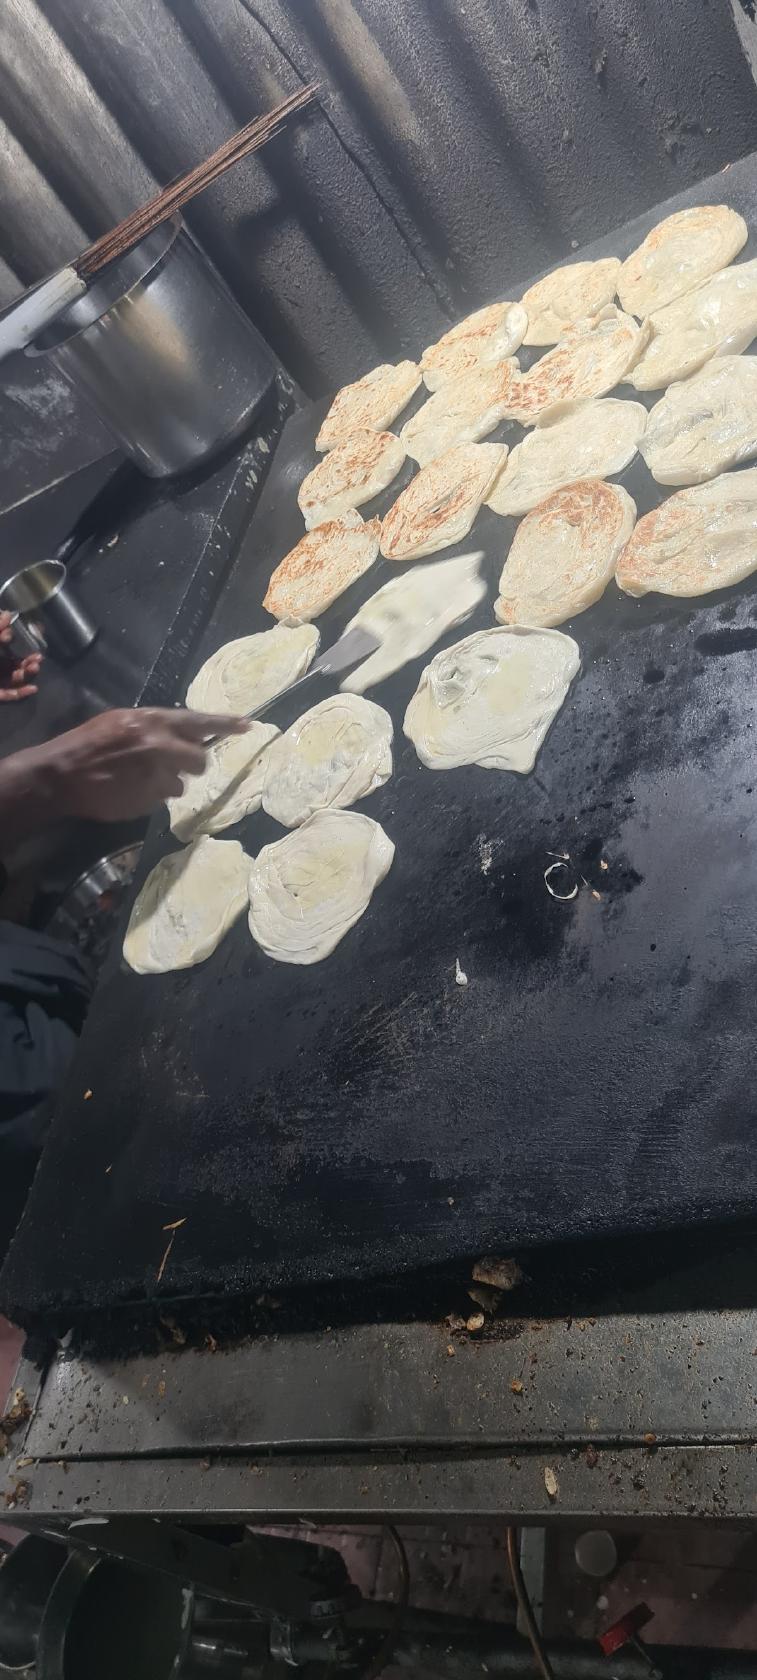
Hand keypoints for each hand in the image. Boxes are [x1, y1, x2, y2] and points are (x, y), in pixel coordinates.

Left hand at [0, 610, 41, 699]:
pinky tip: (33, 688)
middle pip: (17, 663)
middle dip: (30, 660)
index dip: (25, 641)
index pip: (10, 643)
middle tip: (39, 657)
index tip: (37, 635)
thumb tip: (8, 613)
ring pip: (16, 679)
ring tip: (36, 667)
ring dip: (28, 674)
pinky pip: (9, 695)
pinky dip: (21, 693)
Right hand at [46, 707, 247, 822]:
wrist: (62, 774)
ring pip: (180, 785)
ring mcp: (155, 776)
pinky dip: (150, 797)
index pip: (198, 721)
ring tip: (137, 778)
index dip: (226, 724)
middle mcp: (159, 746)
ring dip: (166, 784)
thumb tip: (186, 735)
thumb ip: (154, 727)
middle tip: (172, 766)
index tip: (249, 726)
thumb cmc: (89, 743)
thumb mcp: (122, 722)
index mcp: (152, 721)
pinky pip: (162, 800)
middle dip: (190, 765)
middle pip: (200, 760)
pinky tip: (129, 790)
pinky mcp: (148, 800)